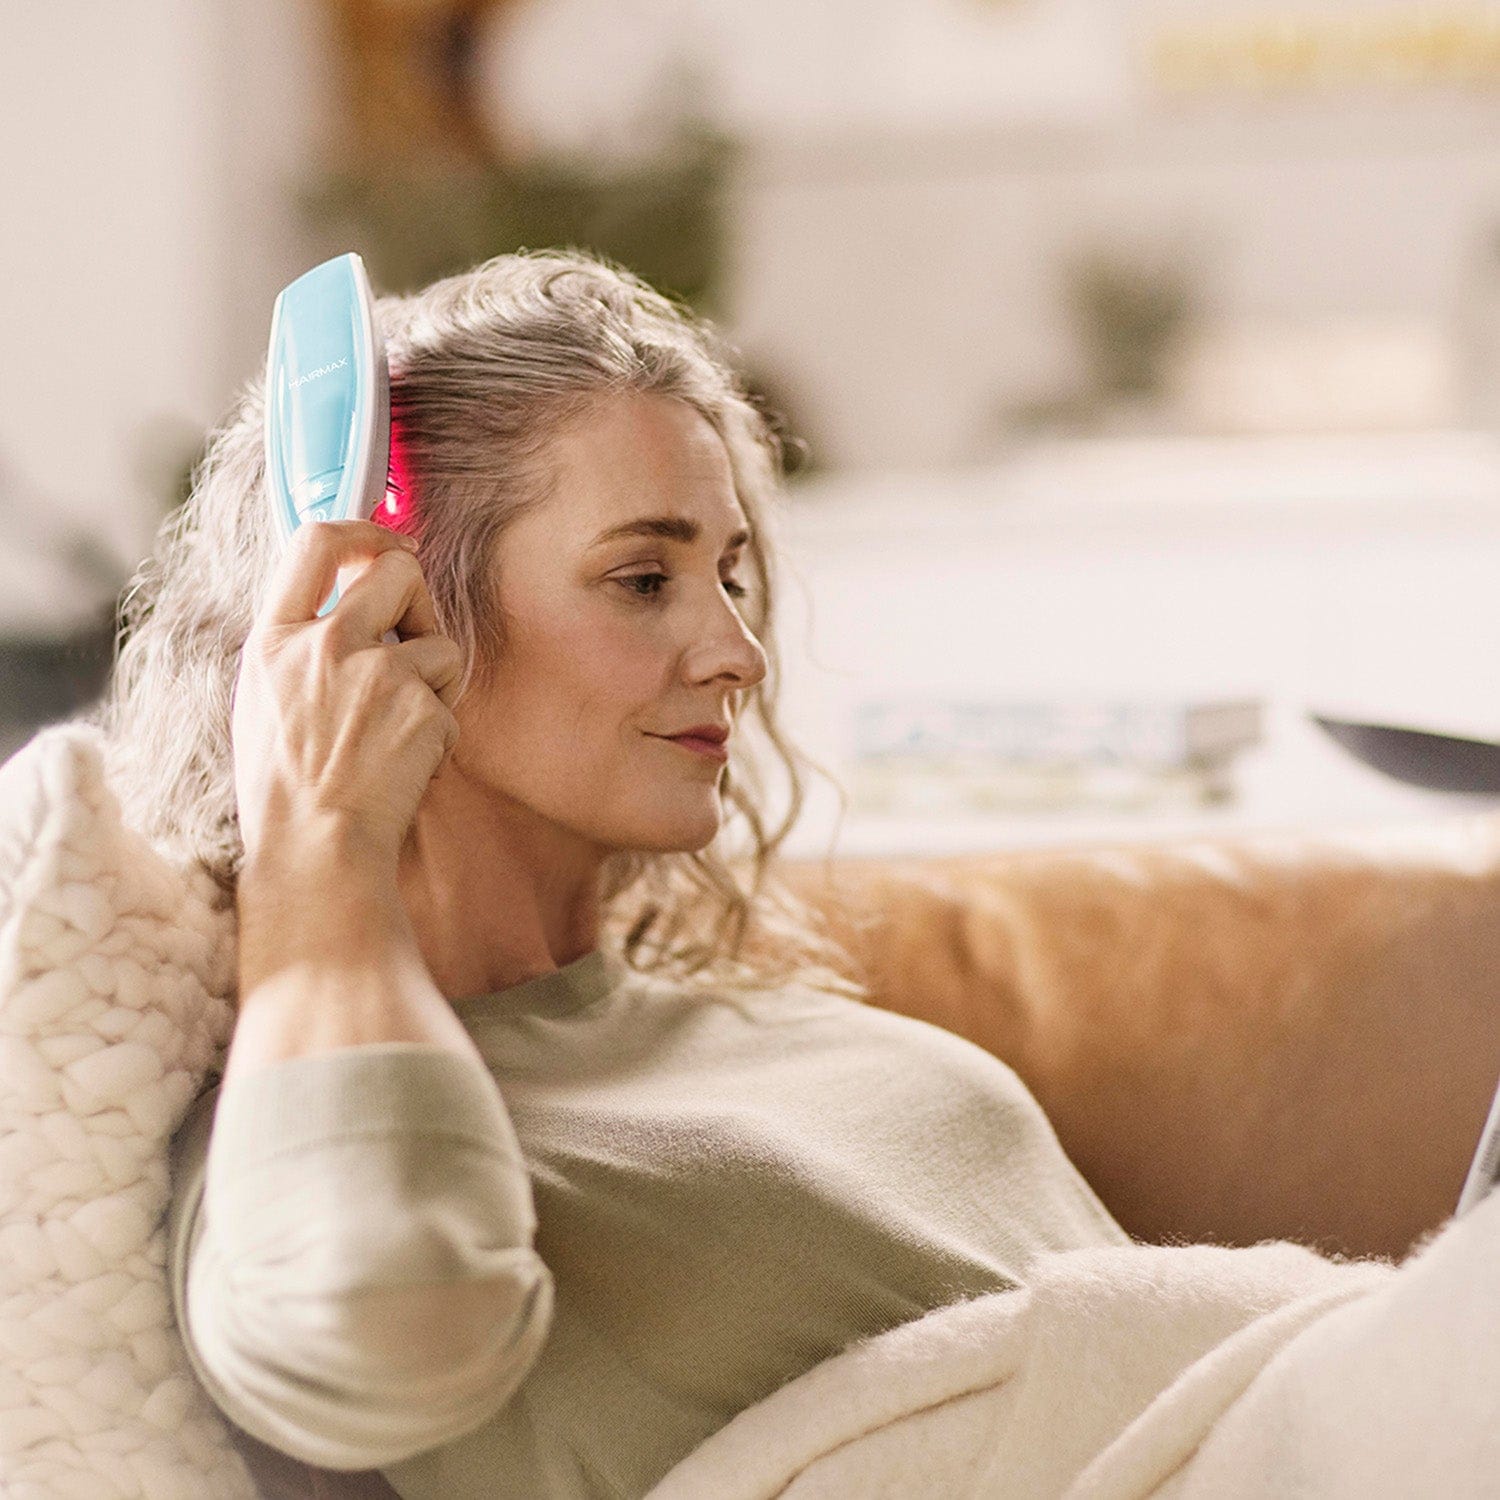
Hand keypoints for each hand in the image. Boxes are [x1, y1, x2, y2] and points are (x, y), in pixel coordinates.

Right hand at [231, 520, 463, 871]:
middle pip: (397, 567)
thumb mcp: (264, 699)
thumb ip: (297, 644)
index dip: (362, 527)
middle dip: (418, 598)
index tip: (385, 541)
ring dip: (434, 678)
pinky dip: (440, 729)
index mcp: (273, 639)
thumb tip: (343, 598)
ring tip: (400, 726)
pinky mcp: (419, 706)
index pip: (314, 540)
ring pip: (439, 640)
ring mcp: (375, 673)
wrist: (315, 849)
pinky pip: (450, 698)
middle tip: (413, 642)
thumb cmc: (287, 788)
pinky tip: (408, 762)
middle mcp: (322, 644)